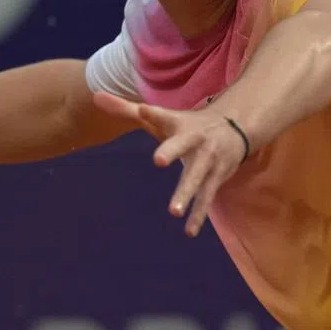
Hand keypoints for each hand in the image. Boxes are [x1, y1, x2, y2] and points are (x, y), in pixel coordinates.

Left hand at [93, 91, 247, 236]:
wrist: (236, 127)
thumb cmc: (188, 124)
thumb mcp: (162, 117)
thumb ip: (128, 110)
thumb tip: (95, 97)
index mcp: (178, 124)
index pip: (162, 116)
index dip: (152, 112)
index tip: (143, 109)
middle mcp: (195, 140)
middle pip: (182, 145)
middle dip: (171, 151)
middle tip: (158, 160)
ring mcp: (208, 160)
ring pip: (196, 177)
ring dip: (187, 194)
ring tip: (174, 212)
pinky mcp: (217, 177)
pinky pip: (207, 197)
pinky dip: (199, 215)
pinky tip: (189, 232)